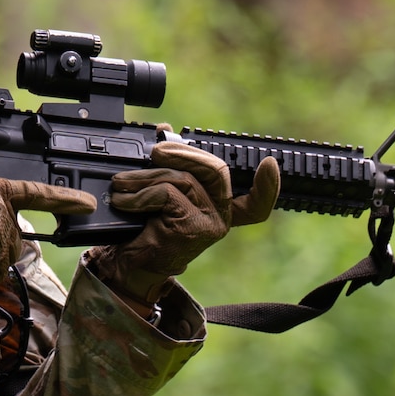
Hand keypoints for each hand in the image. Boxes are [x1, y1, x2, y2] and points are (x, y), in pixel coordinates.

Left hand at [90, 142, 279, 303]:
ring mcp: (210, 225)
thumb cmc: (144, 229)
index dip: (268, 186)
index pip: (255, 202)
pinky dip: (141, 194)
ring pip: (184, 179)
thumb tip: (165, 129)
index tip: (270, 165)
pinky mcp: (192, 228)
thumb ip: (170, 163)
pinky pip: (168, 194)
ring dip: (146, 176)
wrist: (129, 266)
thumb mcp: (160, 191)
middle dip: (183, 153)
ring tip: (123, 183)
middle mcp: (221, 218)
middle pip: (216, 171)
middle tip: (155, 152)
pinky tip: (125, 201)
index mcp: (218, 208)